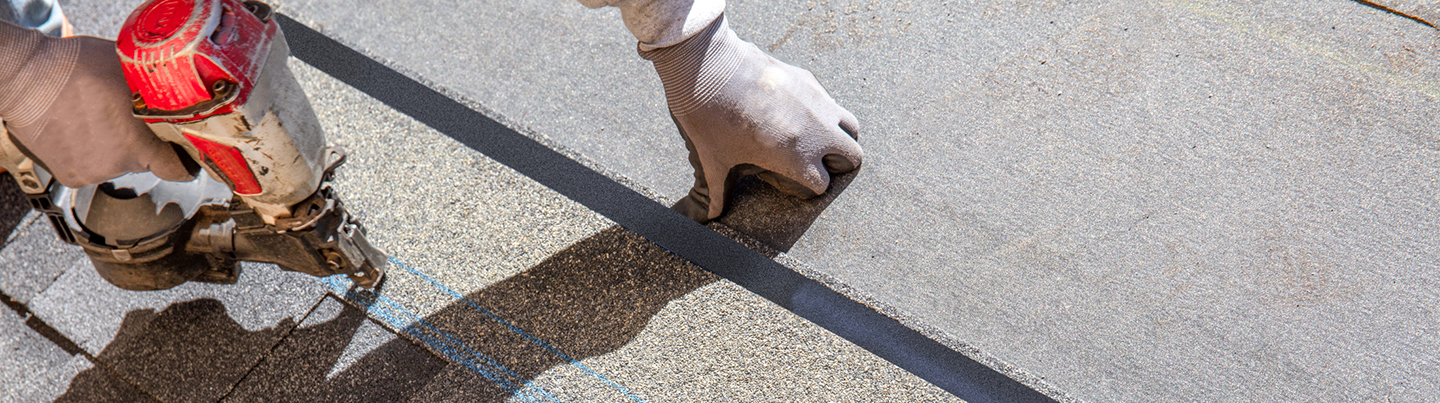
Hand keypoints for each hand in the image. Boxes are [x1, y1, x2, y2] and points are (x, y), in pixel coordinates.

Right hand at [0, 25, 191, 186]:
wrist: (25, 76)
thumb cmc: (77, 68)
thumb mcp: (130, 70)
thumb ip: (159, 90)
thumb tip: (182, 91)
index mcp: (139, 145)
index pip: (176, 168)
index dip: (183, 161)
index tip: (185, 155)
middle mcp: (117, 165)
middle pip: (144, 161)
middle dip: (142, 142)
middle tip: (129, 118)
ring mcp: (92, 172)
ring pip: (117, 162)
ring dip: (113, 146)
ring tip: (99, 118)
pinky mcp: (69, 175)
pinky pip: (91, 166)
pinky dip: (89, 152)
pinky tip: (81, 128)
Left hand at [641, 14, 861, 221]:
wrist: (708, 67)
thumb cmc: (709, 118)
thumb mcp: (712, 163)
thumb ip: (712, 195)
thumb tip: (701, 219)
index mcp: (797, 158)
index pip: (823, 183)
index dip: (809, 187)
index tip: (792, 182)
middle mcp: (816, 130)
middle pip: (852, 155)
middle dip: (838, 163)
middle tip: (815, 163)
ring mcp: (816, 102)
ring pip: (849, 124)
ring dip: (838, 135)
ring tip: (812, 138)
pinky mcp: (807, 79)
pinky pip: (827, 100)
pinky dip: (820, 110)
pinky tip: (790, 109)